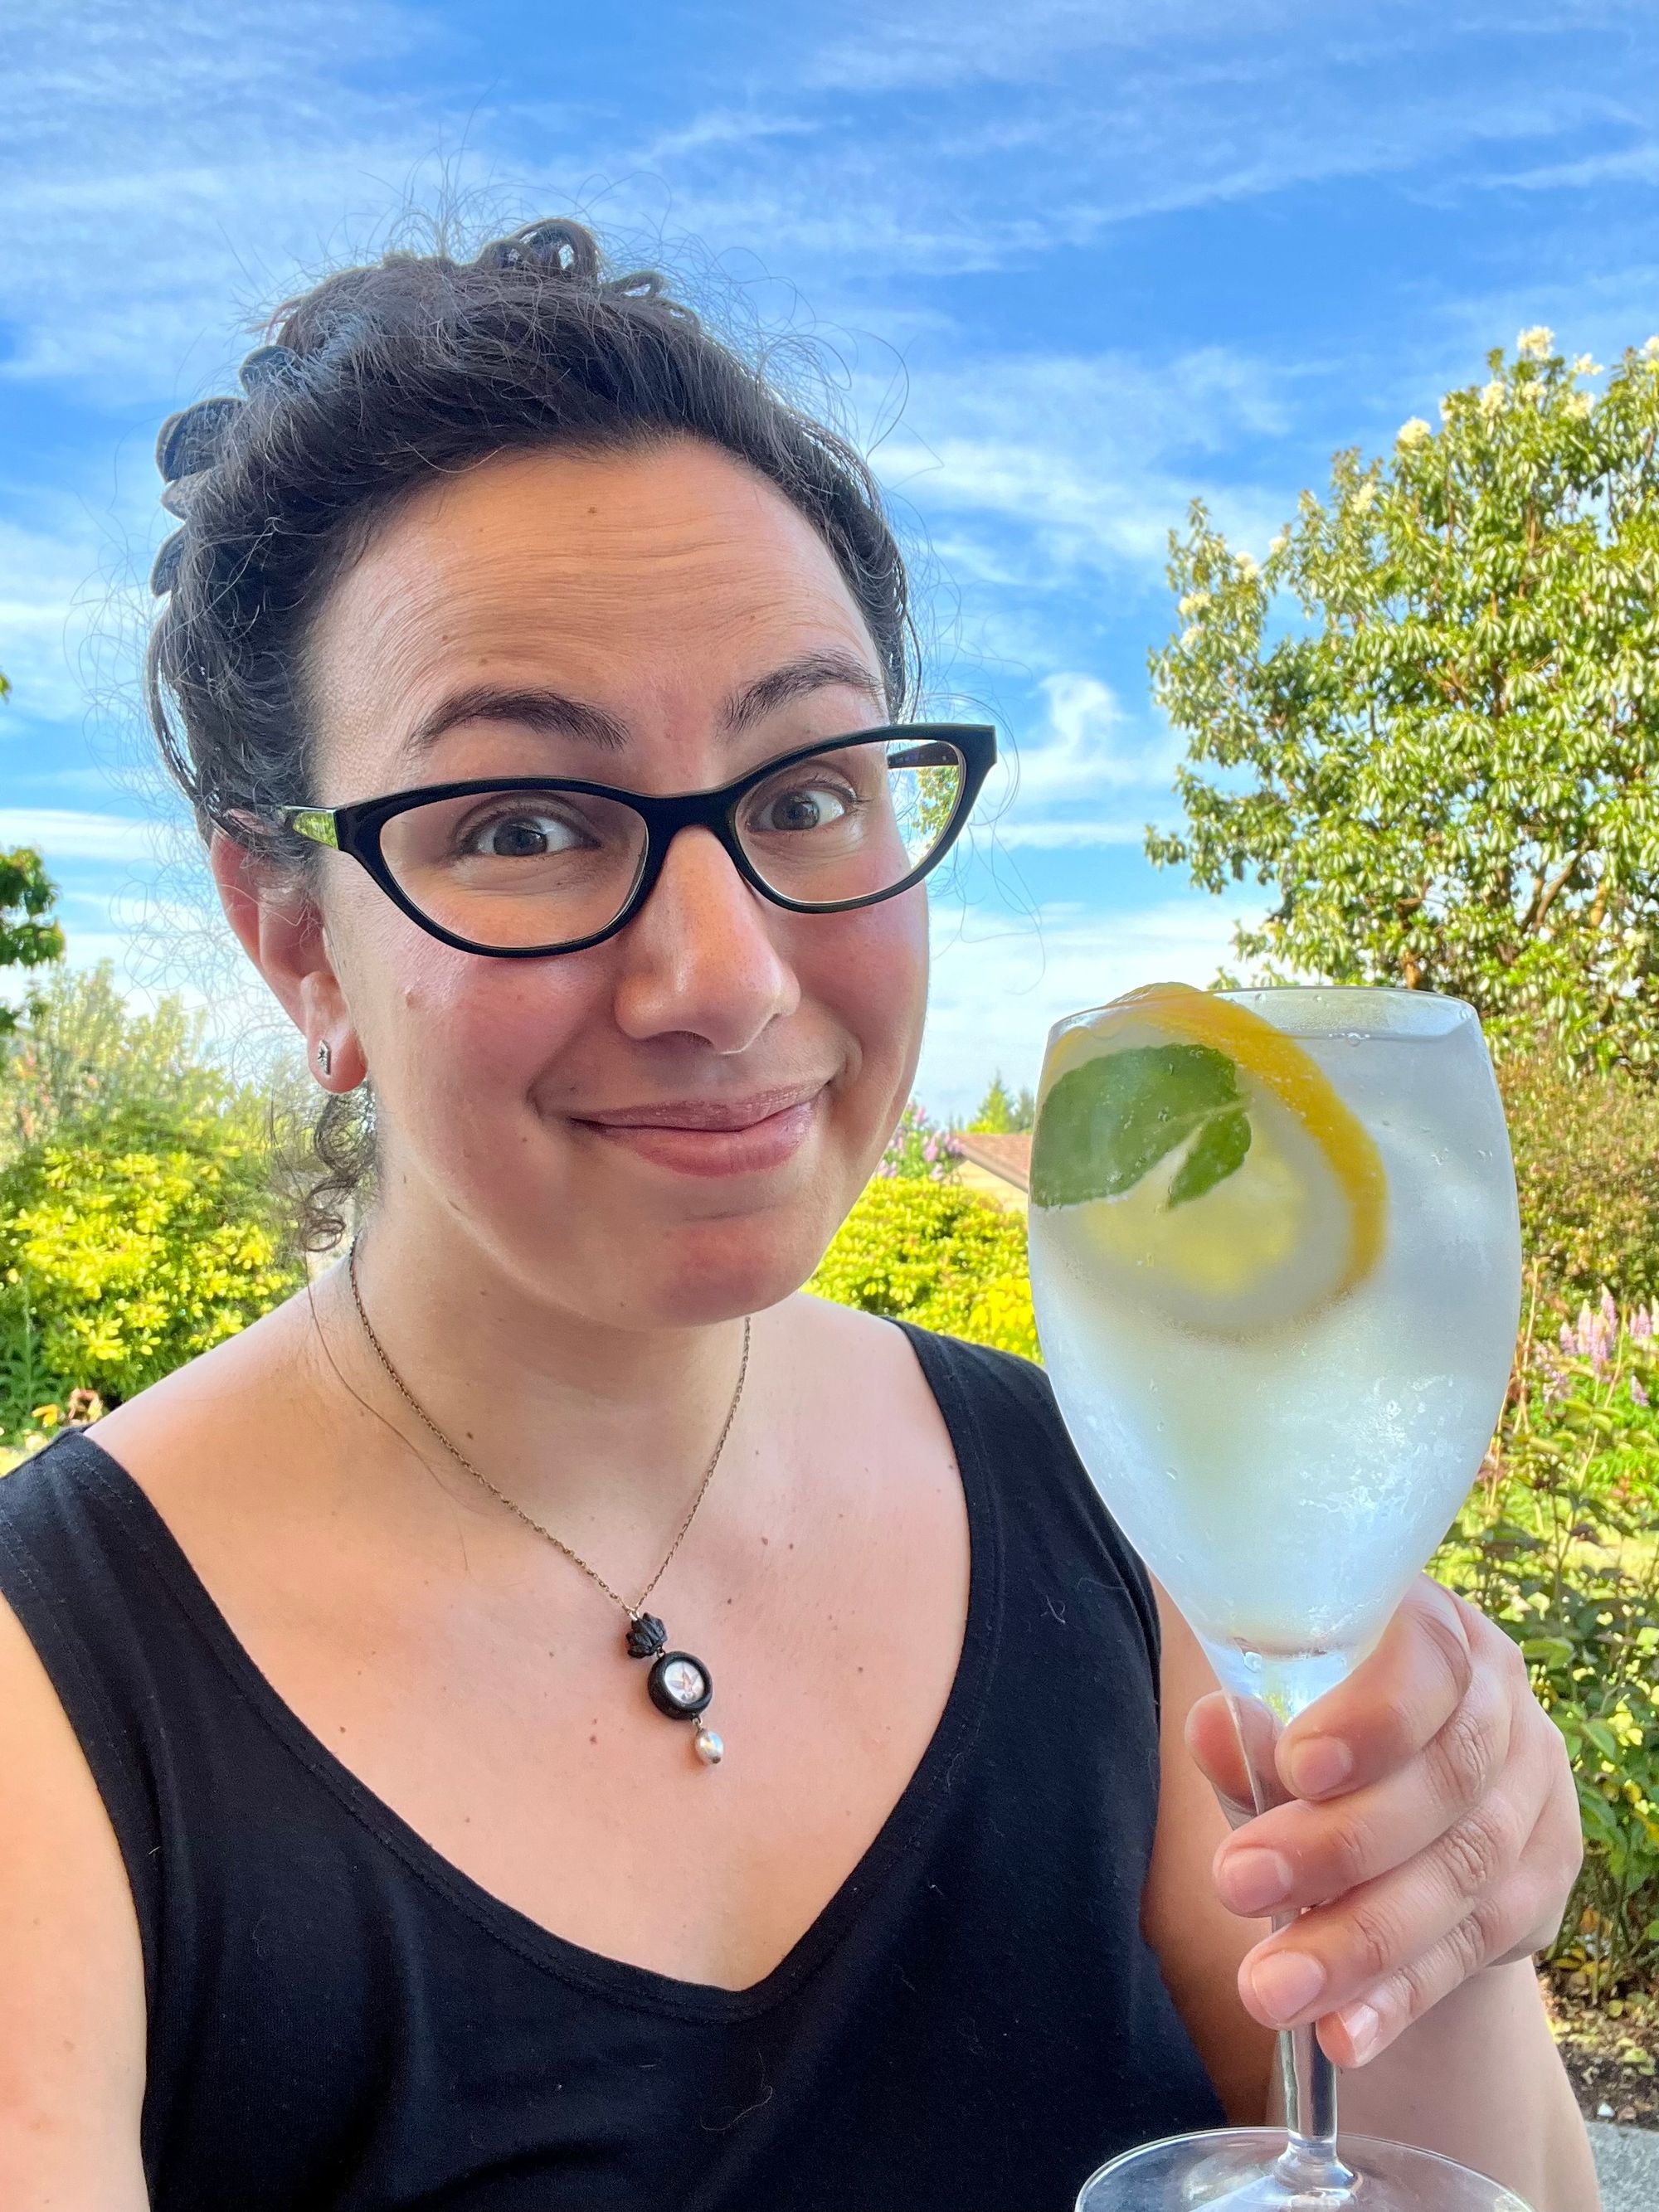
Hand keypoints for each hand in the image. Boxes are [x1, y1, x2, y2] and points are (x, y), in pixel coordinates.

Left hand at [1186, 1576, 1582, 2067]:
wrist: (1399, 1809)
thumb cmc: (1317, 1737)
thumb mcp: (1278, 1726)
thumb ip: (1252, 1735)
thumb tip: (1214, 1724)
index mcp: (1436, 1631)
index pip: (1427, 1664)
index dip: (1370, 1720)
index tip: (1296, 1769)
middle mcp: (1502, 1702)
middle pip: (1444, 1780)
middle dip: (1338, 1847)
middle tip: (1236, 1888)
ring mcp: (1535, 1790)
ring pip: (1462, 1873)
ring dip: (1361, 1942)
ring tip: (1273, 1990)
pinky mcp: (1544, 1876)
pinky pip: (1475, 1945)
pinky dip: (1402, 1995)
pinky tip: (1343, 2032)